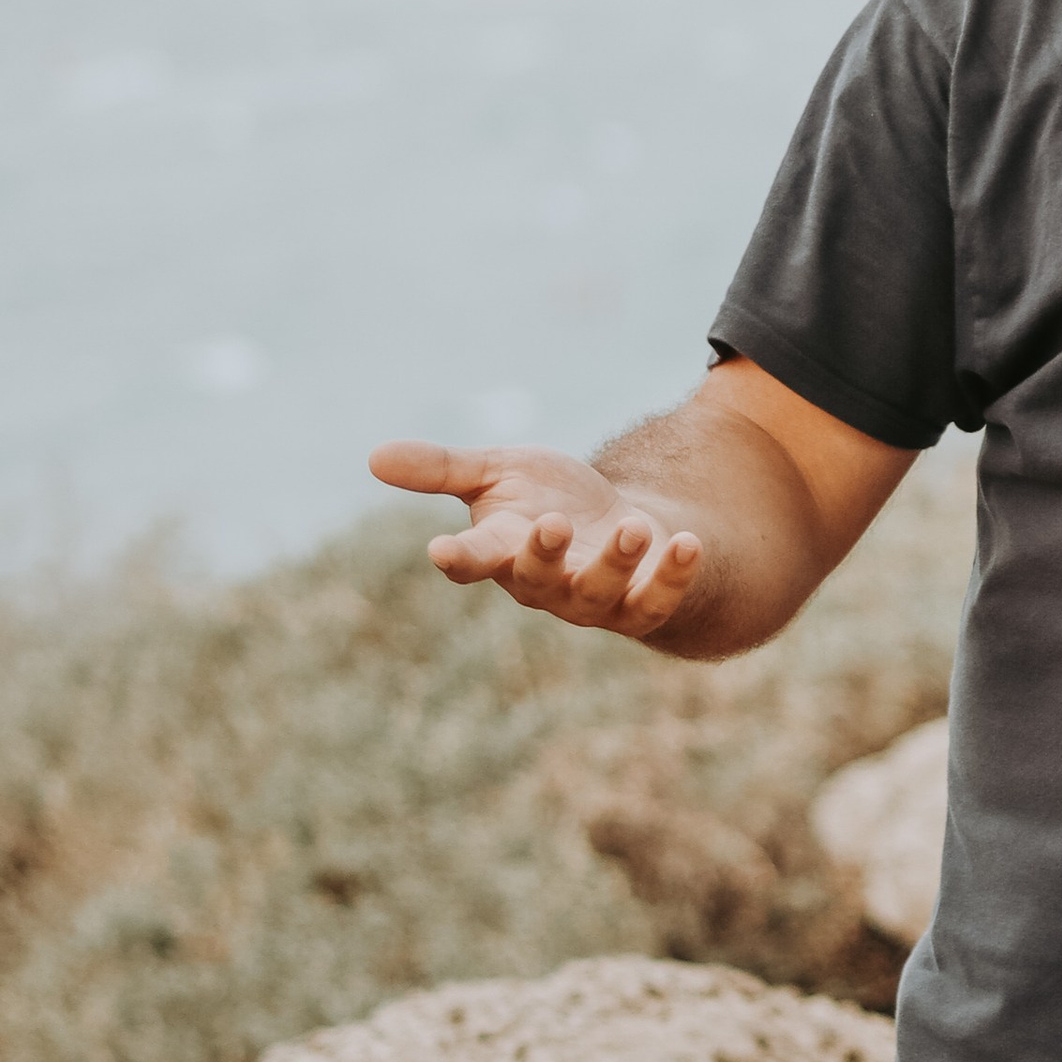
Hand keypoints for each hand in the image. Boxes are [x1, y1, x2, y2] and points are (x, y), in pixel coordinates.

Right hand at [368, 438, 705, 640]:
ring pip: (597, 592)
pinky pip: (655, 600)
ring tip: (633, 526)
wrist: (619, 527)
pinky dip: (672, 575)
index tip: (440, 551)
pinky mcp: (641, 604)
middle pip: (536, 580)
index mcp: (502, 551)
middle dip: (543, 555)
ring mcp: (593, 598)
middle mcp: (544, 583)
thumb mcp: (498, 474)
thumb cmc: (548, 501)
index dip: (458, 558)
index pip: (471, 561)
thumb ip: (443, 469)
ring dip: (615, 561)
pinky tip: (689, 543)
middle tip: (551, 524)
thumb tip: (372, 456)